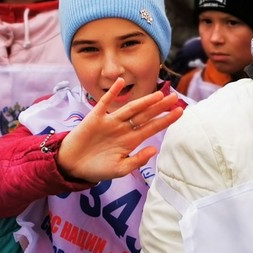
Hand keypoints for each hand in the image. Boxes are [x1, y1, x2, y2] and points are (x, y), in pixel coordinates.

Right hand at [55, 79, 184, 184]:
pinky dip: (112, 92)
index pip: (152, 128)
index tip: (180, 112)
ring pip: (130, 108)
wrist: (72, 165)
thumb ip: (137, 161)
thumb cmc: (97, 169)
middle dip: (160, 107)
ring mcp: (110, 122)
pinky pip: (105, 103)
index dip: (166, 120)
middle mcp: (123, 128)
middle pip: (145, 115)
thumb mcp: (119, 170)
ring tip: (158, 94)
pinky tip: (121, 82)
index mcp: (131, 141)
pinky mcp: (95, 117)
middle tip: (175, 98)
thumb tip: (154, 149)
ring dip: (144, 101)